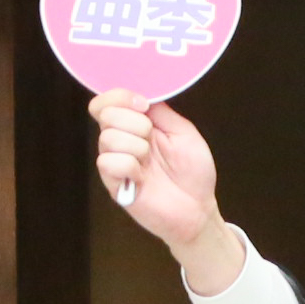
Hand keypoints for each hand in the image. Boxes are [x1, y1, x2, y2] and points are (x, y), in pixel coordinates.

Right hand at [88, 93, 242, 290]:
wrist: (198, 208)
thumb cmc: (193, 172)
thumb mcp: (183, 132)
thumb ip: (160, 111)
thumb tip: (141, 94)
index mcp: (135, 124)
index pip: (108, 102)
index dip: (120, 96)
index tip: (144, 105)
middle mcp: (121, 140)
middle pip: (106, 114)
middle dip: (135, 123)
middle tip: (152, 140)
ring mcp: (115, 162)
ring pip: (108, 138)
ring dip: (137, 147)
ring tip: (150, 162)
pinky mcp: (113, 184)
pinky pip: (109, 163)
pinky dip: (130, 167)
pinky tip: (142, 178)